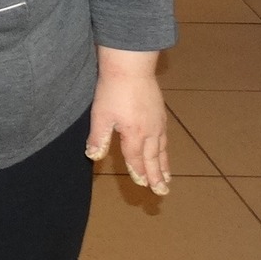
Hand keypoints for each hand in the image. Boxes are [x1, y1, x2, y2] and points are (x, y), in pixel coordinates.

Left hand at [87, 47, 168, 192]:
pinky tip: (164, 150)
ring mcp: (157, 122)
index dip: (138, 172)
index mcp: (134, 134)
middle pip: (152, 159)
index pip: (135, 158)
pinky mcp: (160, 113)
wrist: (131, 66)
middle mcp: (149, 132)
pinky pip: (164, 137)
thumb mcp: (101, 115)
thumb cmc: (113, 90)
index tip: (141, 185)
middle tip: (162, 192)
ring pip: (162, 150)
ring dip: (164, 166)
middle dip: (156, 176)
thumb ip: (98, 137)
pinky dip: (165, 149)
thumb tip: (93, 157)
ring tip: (167, 179)